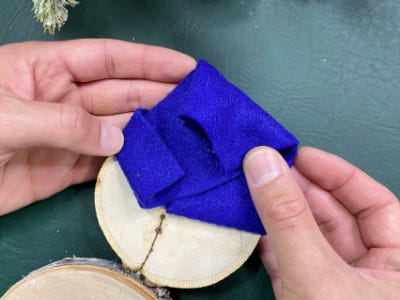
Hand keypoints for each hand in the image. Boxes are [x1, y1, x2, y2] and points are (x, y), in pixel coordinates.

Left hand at [0, 39, 194, 214]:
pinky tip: (154, 163)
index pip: (108, 59)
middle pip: (121, 94)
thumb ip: (63, 122)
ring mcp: (68, 136)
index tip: (186, 67)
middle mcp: (63, 99)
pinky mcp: (65, 171)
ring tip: (185, 135)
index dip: (149, 61)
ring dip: (150, 133)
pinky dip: (129, 165)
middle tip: (196, 104)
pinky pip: (105, 165)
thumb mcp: (6, 116)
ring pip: (118, 131)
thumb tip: (117, 140)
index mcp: (46, 70)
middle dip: (158, 96)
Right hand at [243, 146, 399, 298]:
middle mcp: (366, 271)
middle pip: (333, 216)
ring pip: (304, 236)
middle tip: (265, 168)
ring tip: (252, 187)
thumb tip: (263, 163)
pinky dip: (266, 241)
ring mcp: (331, 284)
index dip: (337, 174)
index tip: (299, 156)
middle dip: (297, 190)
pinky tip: (248, 222)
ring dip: (276, 213)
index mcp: (397, 264)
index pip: (374, 203)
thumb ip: (290, 219)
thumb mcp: (316, 273)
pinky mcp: (301, 295)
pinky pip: (285, 258)